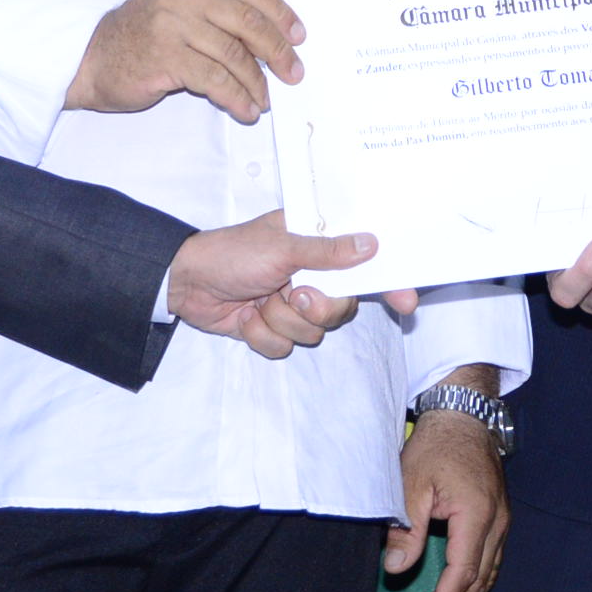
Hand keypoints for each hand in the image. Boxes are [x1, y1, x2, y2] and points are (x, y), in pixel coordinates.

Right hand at [70, 0, 303, 122]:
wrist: (90, 59)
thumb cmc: (140, 36)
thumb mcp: (177, 7)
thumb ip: (217, 11)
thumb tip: (272, 38)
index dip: (280, 12)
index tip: (299, 35)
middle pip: (248, 20)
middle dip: (278, 51)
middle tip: (293, 73)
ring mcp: (172, 22)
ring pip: (234, 54)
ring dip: (257, 83)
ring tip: (264, 101)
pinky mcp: (166, 55)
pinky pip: (216, 79)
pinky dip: (237, 97)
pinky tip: (245, 109)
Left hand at [169, 209, 416, 358]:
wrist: (185, 283)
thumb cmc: (233, 253)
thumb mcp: (282, 246)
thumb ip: (327, 251)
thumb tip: (370, 244)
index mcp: (315, 245)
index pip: (362, 263)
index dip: (386, 282)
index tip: (406, 301)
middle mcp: (309, 274)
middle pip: (342, 307)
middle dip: (315, 307)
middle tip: (292, 292)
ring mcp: (290, 304)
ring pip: (313, 331)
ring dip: (282, 320)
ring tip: (259, 301)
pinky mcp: (272, 328)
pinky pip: (285, 346)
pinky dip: (263, 334)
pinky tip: (246, 317)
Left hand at [387, 404, 508, 591]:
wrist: (463, 418)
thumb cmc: (435, 447)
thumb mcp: (411, 484)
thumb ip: (407, 529)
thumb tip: (396, 569)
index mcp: (477, 515)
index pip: (463, 572)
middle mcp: (498, 522)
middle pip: (481, 579)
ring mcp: (503, 520)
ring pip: (491, 573)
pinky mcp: (500, 517)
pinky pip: (493, 559)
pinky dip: (476, 581)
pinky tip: (458, 589)